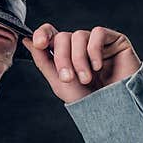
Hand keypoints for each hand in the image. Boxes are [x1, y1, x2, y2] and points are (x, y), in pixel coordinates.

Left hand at [22, 24, 141, 103]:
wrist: (113, 109)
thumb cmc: (88, 100)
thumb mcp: (59, 82)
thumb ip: (43, 60)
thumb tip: (27, 40)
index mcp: (66, 54)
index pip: (51, 34)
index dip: (43, 33)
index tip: (39, 43)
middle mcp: (81, 46)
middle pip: (62, 36)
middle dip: (62, 58)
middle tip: (68, 78)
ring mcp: (98, 43)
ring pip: (79, 35)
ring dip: (78, 59)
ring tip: (86, 79)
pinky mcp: (115, 40)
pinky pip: (98, 33)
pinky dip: (94, 51)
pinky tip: (99, 67)